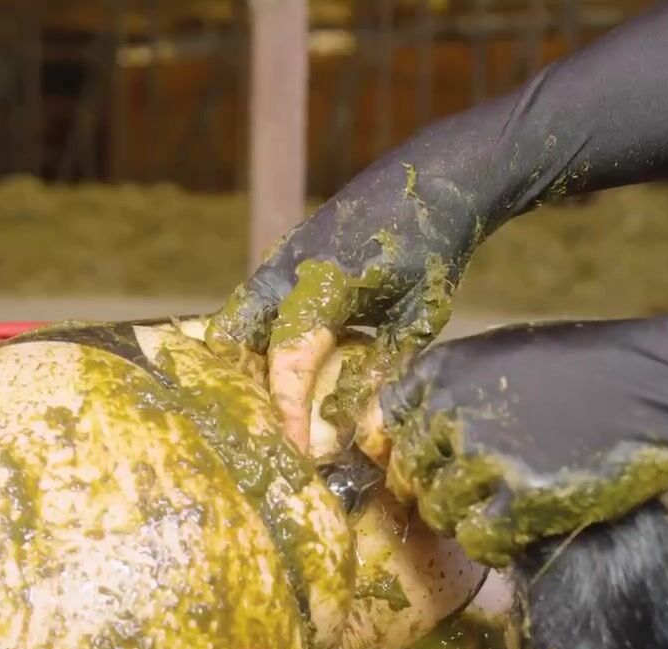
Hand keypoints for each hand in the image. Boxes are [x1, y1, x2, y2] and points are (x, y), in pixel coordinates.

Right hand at [209, 153, 487, 453]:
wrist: (435, 179)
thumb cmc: (433, 250)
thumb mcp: (418, 318)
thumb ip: (382, 371)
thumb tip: (356, 431)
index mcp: (326, 281)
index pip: (289, 356)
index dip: (287, 408)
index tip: (293, 449)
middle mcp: (288, 268)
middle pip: (232, 335)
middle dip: (240, 383)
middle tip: (264, 427)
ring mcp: (279, 259)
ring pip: (237, 319)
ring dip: (247, 364)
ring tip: (270, 407)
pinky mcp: (282, 258)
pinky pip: (254, 306)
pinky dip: (259, 341)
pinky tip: (284, 371)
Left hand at [367, 320, 667, 566]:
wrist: (660, 388)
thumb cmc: (589, 369)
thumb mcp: (506, 355)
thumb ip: (454, 388)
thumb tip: (402, 432)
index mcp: (445, 369)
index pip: (387, 419)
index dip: (403, 447)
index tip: (427, 461)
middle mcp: (453, 411)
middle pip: (409, 470)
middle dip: (435, 486)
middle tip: (474, 493)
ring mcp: (485, 458)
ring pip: (439, 509)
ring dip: (465, 517)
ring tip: (506, 507)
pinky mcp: (521, 501)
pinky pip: (478, 541)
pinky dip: (496, 544)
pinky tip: (523, 529)